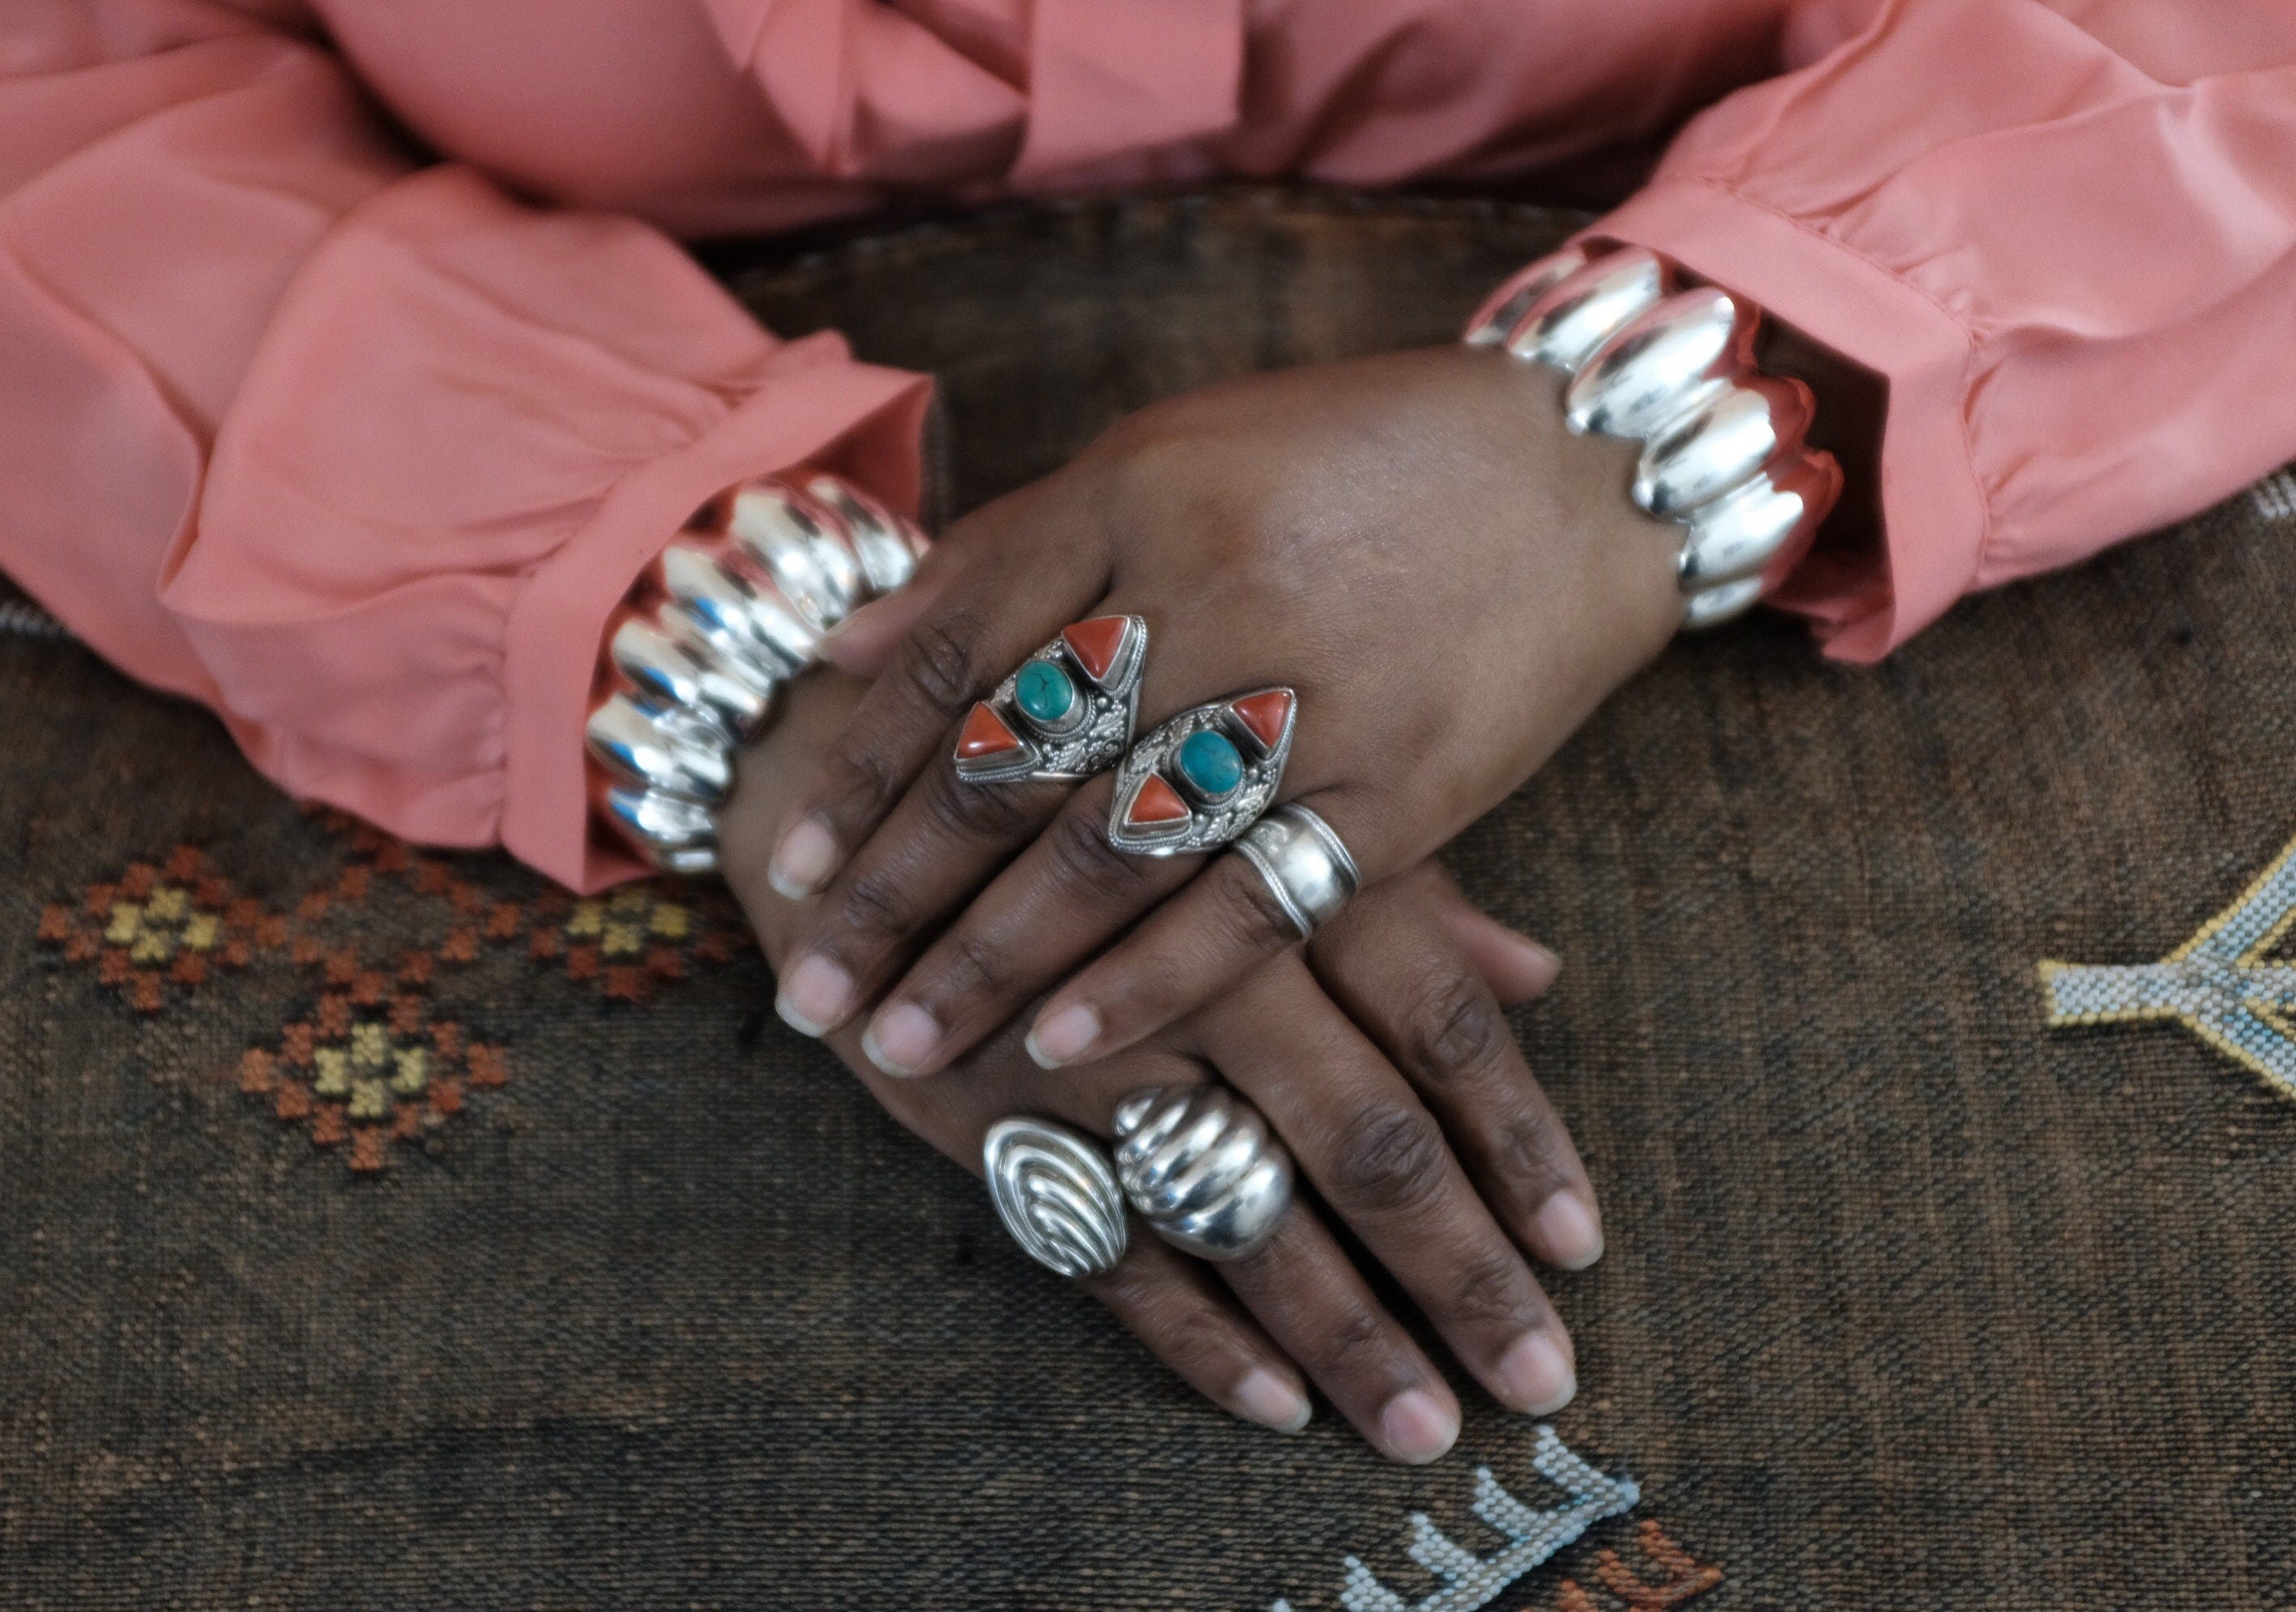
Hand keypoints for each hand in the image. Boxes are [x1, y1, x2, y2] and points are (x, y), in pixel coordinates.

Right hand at [721, 670, 1604, 1461]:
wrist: (844, 762)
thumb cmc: (1082, 767)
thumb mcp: (1246, 793)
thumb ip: (1403, 892)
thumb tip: (1539, 974)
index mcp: (1279, 864)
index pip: (1435, 1024)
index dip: (1516, 1140)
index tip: (1582, 1245)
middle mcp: (1198, 963)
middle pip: (1358, 1138)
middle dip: (1455, 1269)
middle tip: (1535, 1379)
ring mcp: (1085, 1052)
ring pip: (1241, 1213)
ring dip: (1339, 1331)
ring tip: (1418, 1423)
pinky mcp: (987, 1115)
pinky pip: (1105, 1248)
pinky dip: (1189, 1333)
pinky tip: (1270, 1403)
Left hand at [762, 343, 1681, 1078]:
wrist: (1584, 469)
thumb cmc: (1355, 457)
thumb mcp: (1168, 455)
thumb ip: (1009, 554)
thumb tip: (846, 636)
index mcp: (1134, 497)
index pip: (955, 657)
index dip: (860, 774)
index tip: (787, 874)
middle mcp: (1205, 594)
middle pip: (1007, 771)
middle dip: (893, 895)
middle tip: (808, 994)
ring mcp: (1304, 697)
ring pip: (1107, 852)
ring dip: (990, 961)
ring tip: (899, 1047)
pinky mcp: (1397, 789)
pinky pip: (1251, 902)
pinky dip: (1152, 981)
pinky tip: (1063, 1046)